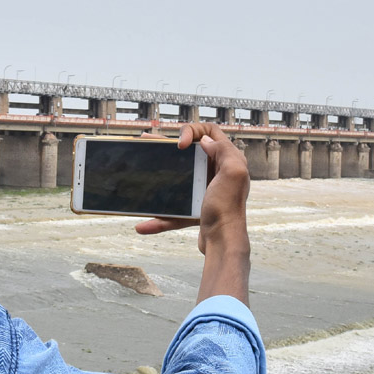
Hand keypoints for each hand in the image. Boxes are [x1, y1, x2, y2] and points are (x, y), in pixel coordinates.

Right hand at [134, 123, 250, 256]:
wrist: (223, 242)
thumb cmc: (228, 209)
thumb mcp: (233, 173)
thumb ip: (224, 151)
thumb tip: (205, 141)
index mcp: (229, 161)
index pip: (211, 133)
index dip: (193, 132)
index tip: (181, 145)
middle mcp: (218, 173)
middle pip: (191, 152)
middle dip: (168, 146)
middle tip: (149, 142)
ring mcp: (205, 190)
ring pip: (178, 177)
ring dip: (159, 172)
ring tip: (140, 164)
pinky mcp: (196, 207)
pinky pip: (174, 207)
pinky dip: (159, 217)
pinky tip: (143, 224)